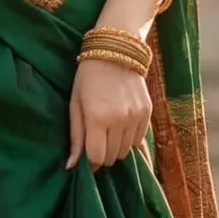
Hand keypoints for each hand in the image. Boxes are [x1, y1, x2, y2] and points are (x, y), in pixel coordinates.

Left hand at [67, 57, 152, 171]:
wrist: (115, 51)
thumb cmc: (88, 78)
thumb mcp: (75, 104)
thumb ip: (75, 137)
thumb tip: (71, 166)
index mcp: (97, 118)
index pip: (97, 157)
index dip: (91, 163)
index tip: (88, 159)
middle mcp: (119, 120)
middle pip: (112, 157)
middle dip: (103, 155)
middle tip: (97, 142)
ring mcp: (136, 116)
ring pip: (126, 151)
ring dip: (116, 148)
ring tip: (109, 133)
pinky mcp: (147, 112)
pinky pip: (139, 139)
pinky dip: (129, 139)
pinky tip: (121, 126)